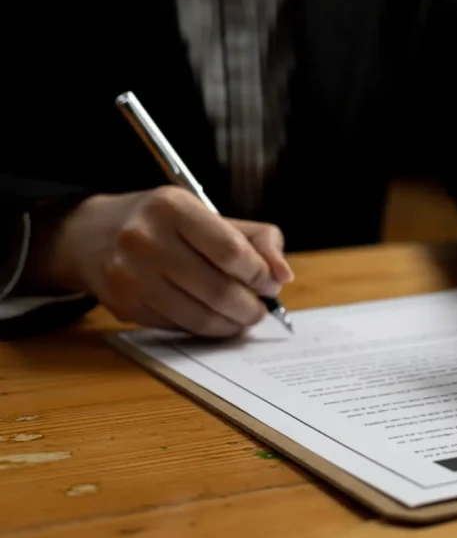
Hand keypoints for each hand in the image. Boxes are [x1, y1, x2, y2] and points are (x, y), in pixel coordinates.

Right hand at [26, 187, 293, 336]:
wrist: (92, 236)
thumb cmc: (165, 224)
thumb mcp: (209, 215)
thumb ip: (256, 239)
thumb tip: (282, 275)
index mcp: (172, 208)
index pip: (230, 250)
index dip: (259, 273)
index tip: (271, 283)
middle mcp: (145, 240)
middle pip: (217, 289)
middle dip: (250, 307)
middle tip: (261, 310)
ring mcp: (130, 276)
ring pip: (198, 316)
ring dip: (231, 324)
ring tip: (244, 318)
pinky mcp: (124, 306)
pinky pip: (178, 326)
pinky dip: (205, 329)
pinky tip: (216, 320)